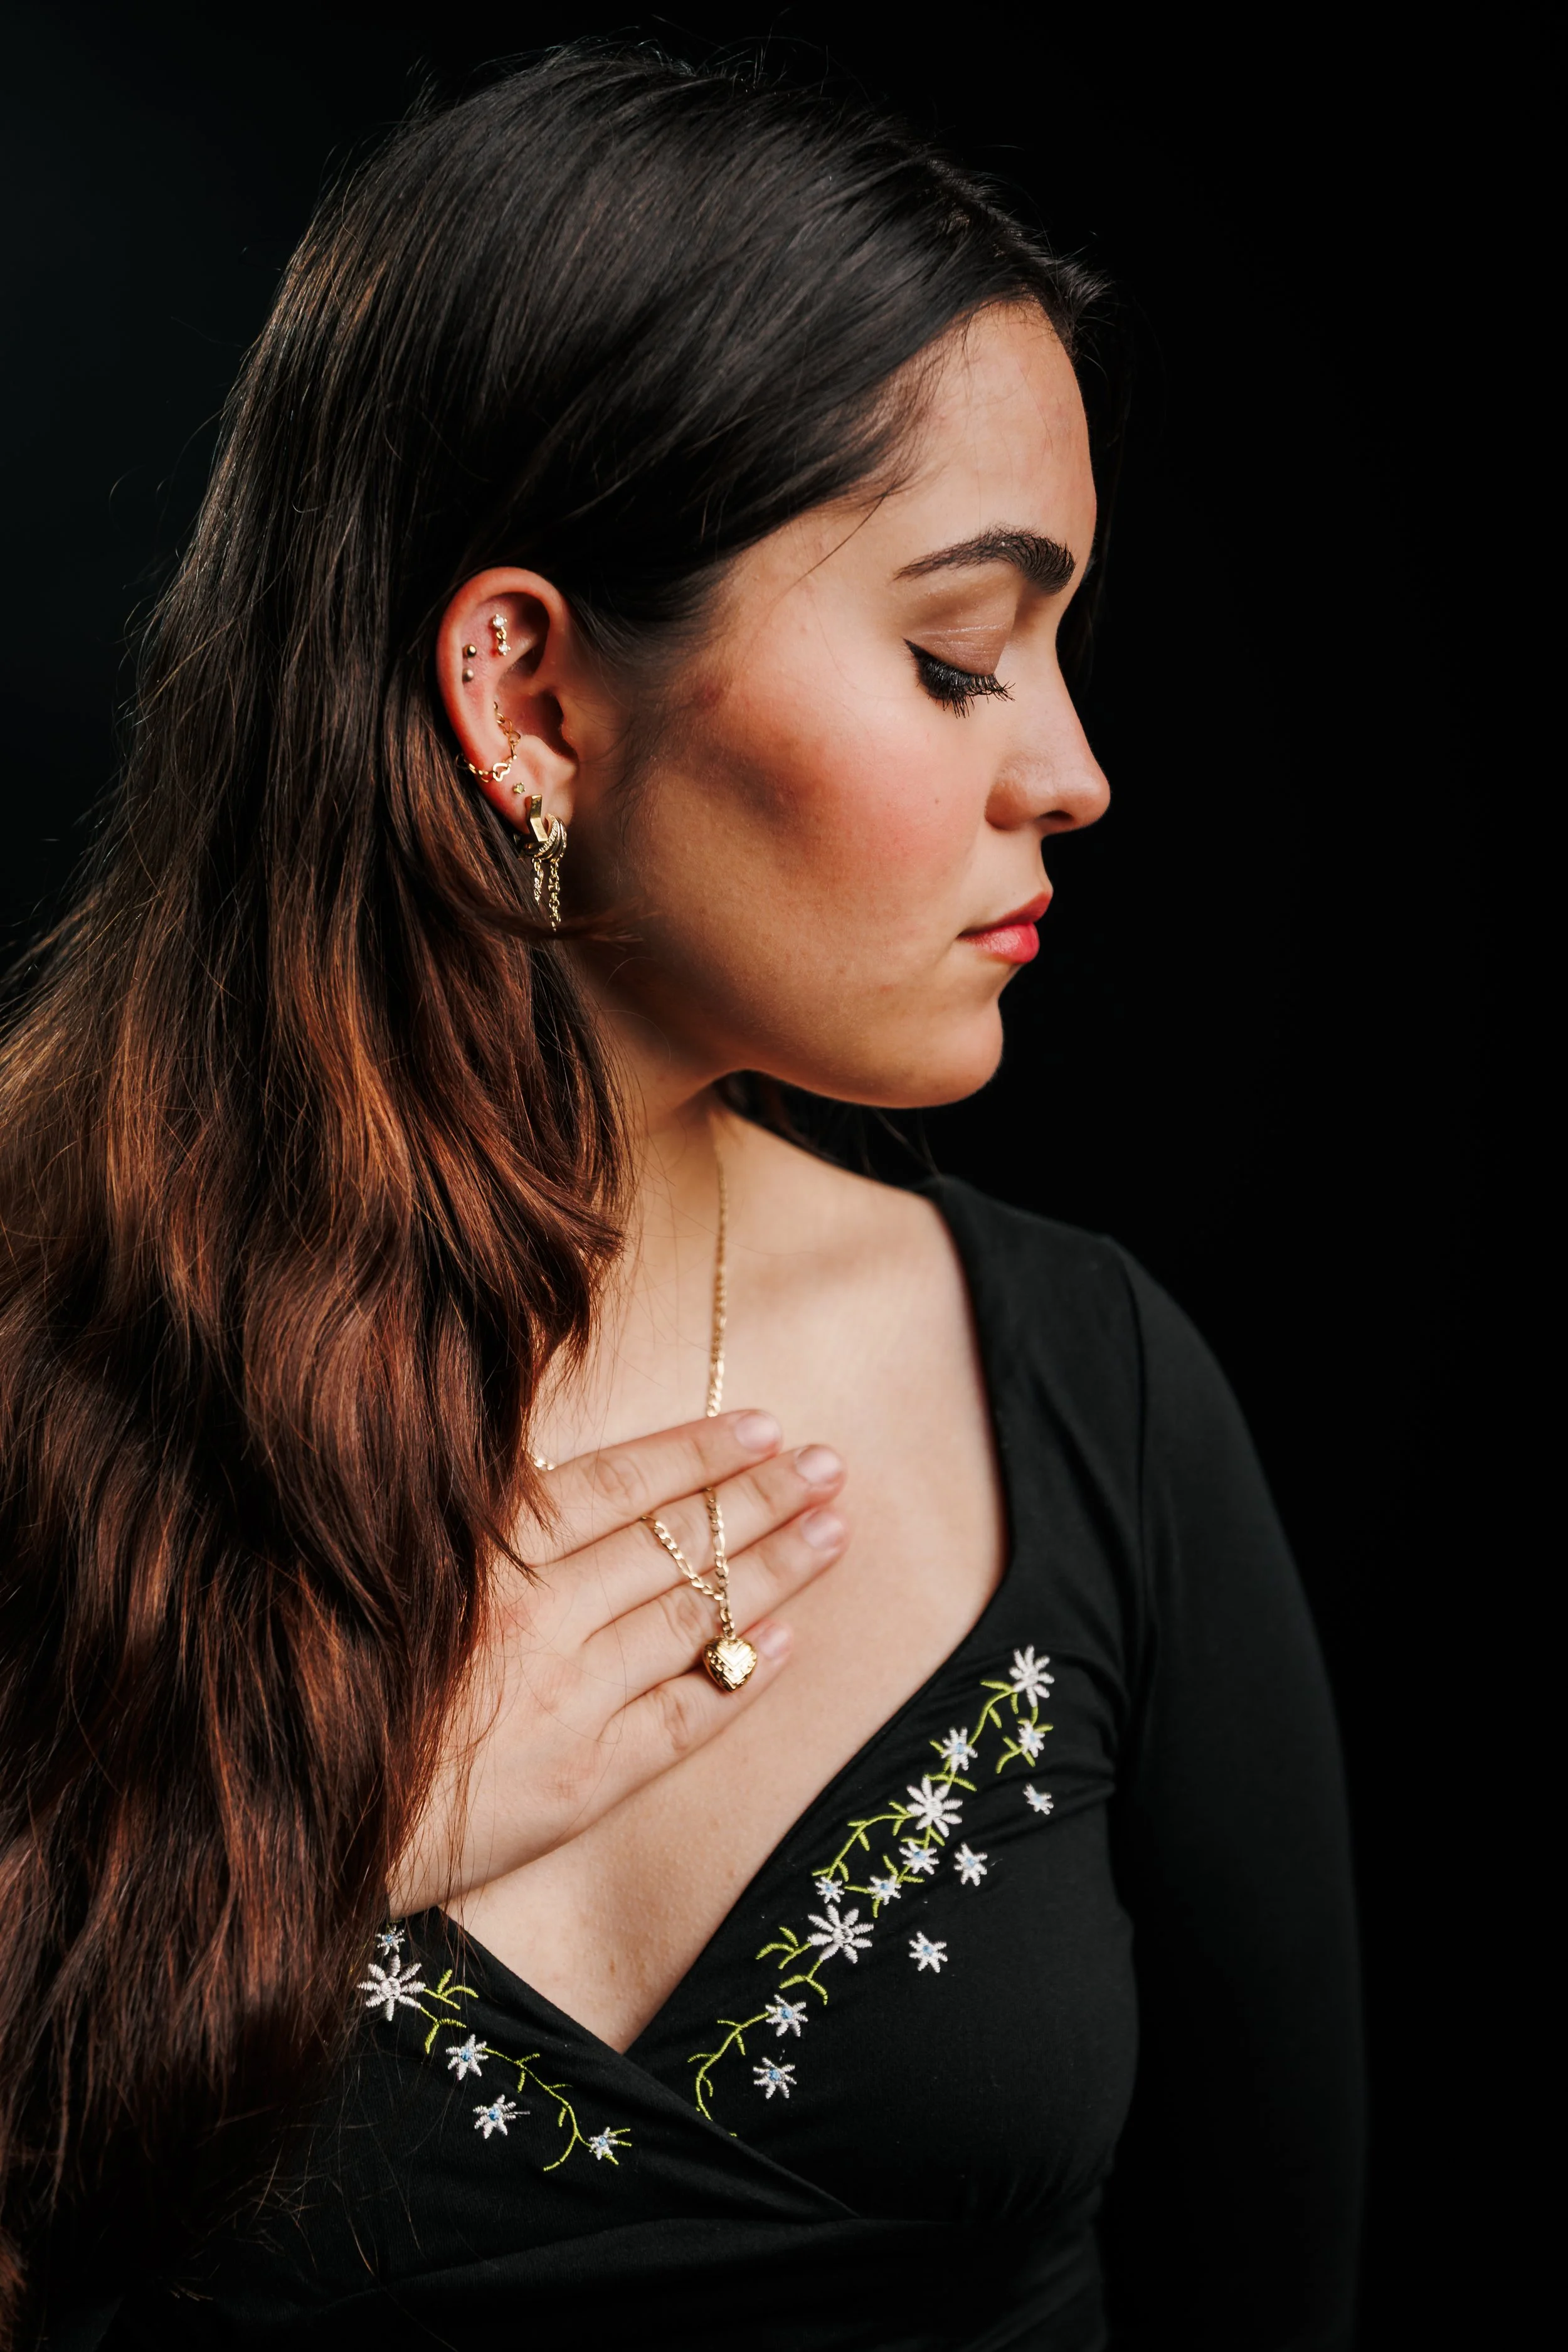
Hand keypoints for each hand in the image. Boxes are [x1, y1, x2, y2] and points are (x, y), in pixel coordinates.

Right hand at [389, 1410, 846, 1913]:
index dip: (698, 1454)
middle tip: (833, 1468)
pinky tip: (790, 1642)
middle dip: (762, 1502)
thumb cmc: (339, 1679)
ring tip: (835, 1532)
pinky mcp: (581, 1783)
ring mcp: (567, 1703)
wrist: (301, 1821)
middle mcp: (535, 1622)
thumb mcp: (393, 1569)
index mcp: (484, 1558)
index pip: (620, 1487)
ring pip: (694, 1622)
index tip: (766, 1427)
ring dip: (774, 1573)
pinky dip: (742, 1679)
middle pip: (673, 1548)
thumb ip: (479, 1516)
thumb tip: (556, 1450)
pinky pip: (685, 1721)